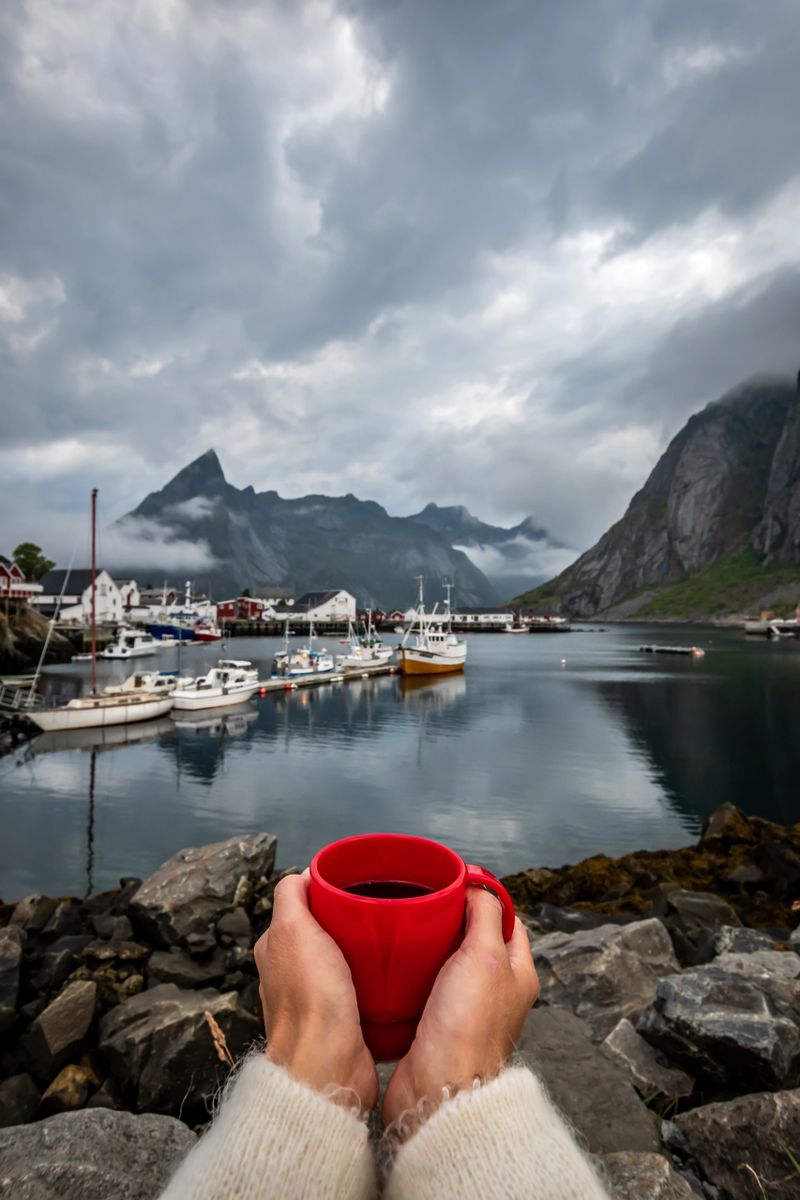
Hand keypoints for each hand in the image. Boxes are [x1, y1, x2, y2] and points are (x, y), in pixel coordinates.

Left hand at [254, 871, 377, 1112]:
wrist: (328, 1065)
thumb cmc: (311, 997)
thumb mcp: (293, 930)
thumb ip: (293, 896)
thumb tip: (306, 874)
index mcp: (275, 949)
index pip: (301, 904)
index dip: (327, 889)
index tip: (358, 881)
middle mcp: (291, 973)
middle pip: (326, 929)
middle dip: (351, 917)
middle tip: (383, 906)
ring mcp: (317, 998)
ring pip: (345, 958)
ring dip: (366, 948)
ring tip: (394, 935)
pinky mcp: (343, 1019)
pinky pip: (361, 986)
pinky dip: (375, 976)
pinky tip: (395, 969)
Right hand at [382, 888, 537, 1129]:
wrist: (437, 1089)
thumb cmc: (468, 1028)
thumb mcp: (486, 955)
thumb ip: (485, 914)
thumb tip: (479, 883)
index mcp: (518, 974)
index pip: (508, 921)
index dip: (486, 897)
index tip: (457, 880)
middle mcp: (495, 992)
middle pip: (474, 940)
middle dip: (451, 918)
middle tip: (426, 900)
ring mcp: (464, 1009)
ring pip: (447, 962)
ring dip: (428, 945)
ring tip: (407, 925)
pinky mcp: (434, 1023)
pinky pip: (423, 986)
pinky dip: (410, 971)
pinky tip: (394, 960)